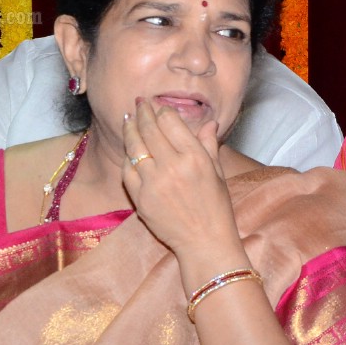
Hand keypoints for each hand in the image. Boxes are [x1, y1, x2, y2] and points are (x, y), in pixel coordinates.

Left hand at [122, 101, 240, 261]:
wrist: (204, 241)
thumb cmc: (216, 208)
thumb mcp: (218, 173)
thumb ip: (209, 145)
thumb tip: (210, 123)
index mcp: (195, 158)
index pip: (171, 123)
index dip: (162, 111)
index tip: (158, 106)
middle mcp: (173, 166)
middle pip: (150, 130)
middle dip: (143, 112)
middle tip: (139, 103)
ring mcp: (154, 182)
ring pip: (135, 147)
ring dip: (130, 129)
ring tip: (128, 119)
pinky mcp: (140, 198)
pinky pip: (128, 171)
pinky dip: (128, 158)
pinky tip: (130, 150)